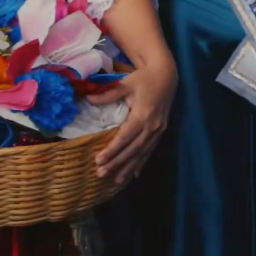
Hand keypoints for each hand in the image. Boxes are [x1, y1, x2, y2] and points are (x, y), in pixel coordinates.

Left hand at [88, 60, 174, 183]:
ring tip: (117, 180)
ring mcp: (159, 129)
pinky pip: (150, 150)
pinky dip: (142, 162)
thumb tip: (88, 99)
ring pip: (143, 153)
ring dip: (129, 167)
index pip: (124, 137)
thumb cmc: (144, 78)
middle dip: (117, 163)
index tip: (98, 160)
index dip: (112, 150)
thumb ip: (108, 94)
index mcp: (143, 115)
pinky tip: (135, 174)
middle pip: (133, 149)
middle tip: (101, 174)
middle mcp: (152, 126)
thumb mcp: (126, 83)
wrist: (167, 75)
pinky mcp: (161, 130)